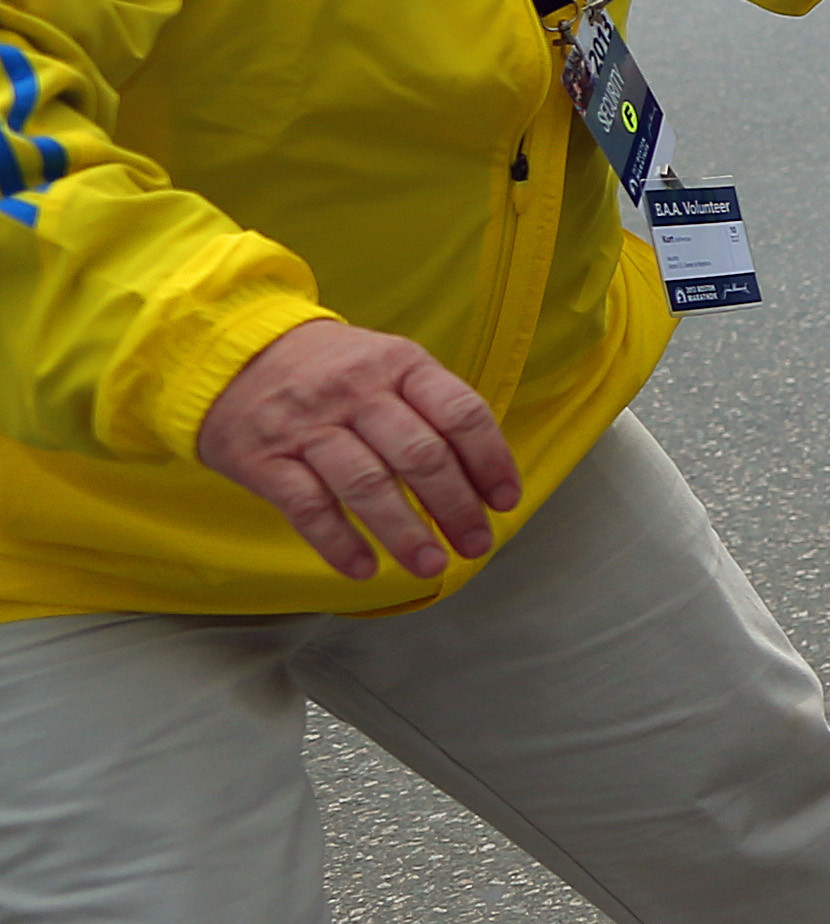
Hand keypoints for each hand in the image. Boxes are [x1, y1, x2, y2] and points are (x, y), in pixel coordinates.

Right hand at [198, 318, 522, 581]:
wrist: (230, 354)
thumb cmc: (330, 371)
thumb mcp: (386, 365)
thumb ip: (430, 408)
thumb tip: (482, 475)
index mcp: (400, 364)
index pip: (460, 413)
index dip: (491, 461)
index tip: (505, 502)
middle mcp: (356, 391)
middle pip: (420, 454)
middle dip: (456, 507)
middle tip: (475, 544)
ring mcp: (307, 425)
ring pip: (368, 484)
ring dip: (405, 532)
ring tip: (431, 566)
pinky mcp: (263, 458)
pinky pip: (308, 506)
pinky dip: (338, 542)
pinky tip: (363, 569)